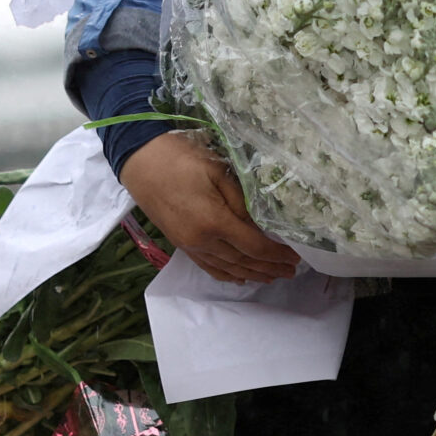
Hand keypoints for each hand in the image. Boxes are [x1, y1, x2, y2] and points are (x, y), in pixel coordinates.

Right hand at [119, 133, 299, 284]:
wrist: (140, 161)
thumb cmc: (181, 159)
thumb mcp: (218, 172)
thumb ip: (242, 202)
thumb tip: (260, 225)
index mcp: (214, 222)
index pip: (254, 246)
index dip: (277, 254)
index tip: (295, 255)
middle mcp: (202, 241)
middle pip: (243, 262)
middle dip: (269, 268)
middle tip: (291, 270)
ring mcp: (189, 246)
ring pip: (227, 268)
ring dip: (252, 274)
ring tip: (273, 276)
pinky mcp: (180, 244)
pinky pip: (208, 266)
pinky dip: (227, 274)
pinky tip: (240, 277)